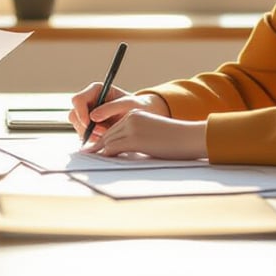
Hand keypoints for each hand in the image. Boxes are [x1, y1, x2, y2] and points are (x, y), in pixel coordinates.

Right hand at [68, 83, 167, 138]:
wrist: (144, 116)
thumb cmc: (138, 107)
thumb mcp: (128, 104)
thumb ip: (111, 108)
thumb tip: (93, 116)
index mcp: (96, 90)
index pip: (78, 100)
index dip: (81, 113)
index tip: (90, 124)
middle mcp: (89, 101)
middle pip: (74, 115)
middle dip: (86, 127)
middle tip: (103, 133)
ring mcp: (88, 114)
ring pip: (78, 126)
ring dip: (90, 134)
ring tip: (108, 134)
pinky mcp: (91, 126)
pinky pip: (84, 135)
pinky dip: (93, 139)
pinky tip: (106, 137)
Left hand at [81, 110, 207, 159]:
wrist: (189, 137)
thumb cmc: (176, 140)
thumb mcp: (153, 135)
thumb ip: (138, 138)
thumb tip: (124, 150)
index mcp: (136, 115)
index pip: (114, 128)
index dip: (103, 139)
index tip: (94, 147)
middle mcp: (131, 118)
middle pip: (108, 133)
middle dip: (97, 145)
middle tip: (85, 154)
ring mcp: (132, 127)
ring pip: (108, 140)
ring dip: (98, 151)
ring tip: (88, 159)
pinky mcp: (134, 139)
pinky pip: (113, 147)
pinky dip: (104, 155)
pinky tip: (99, 160)